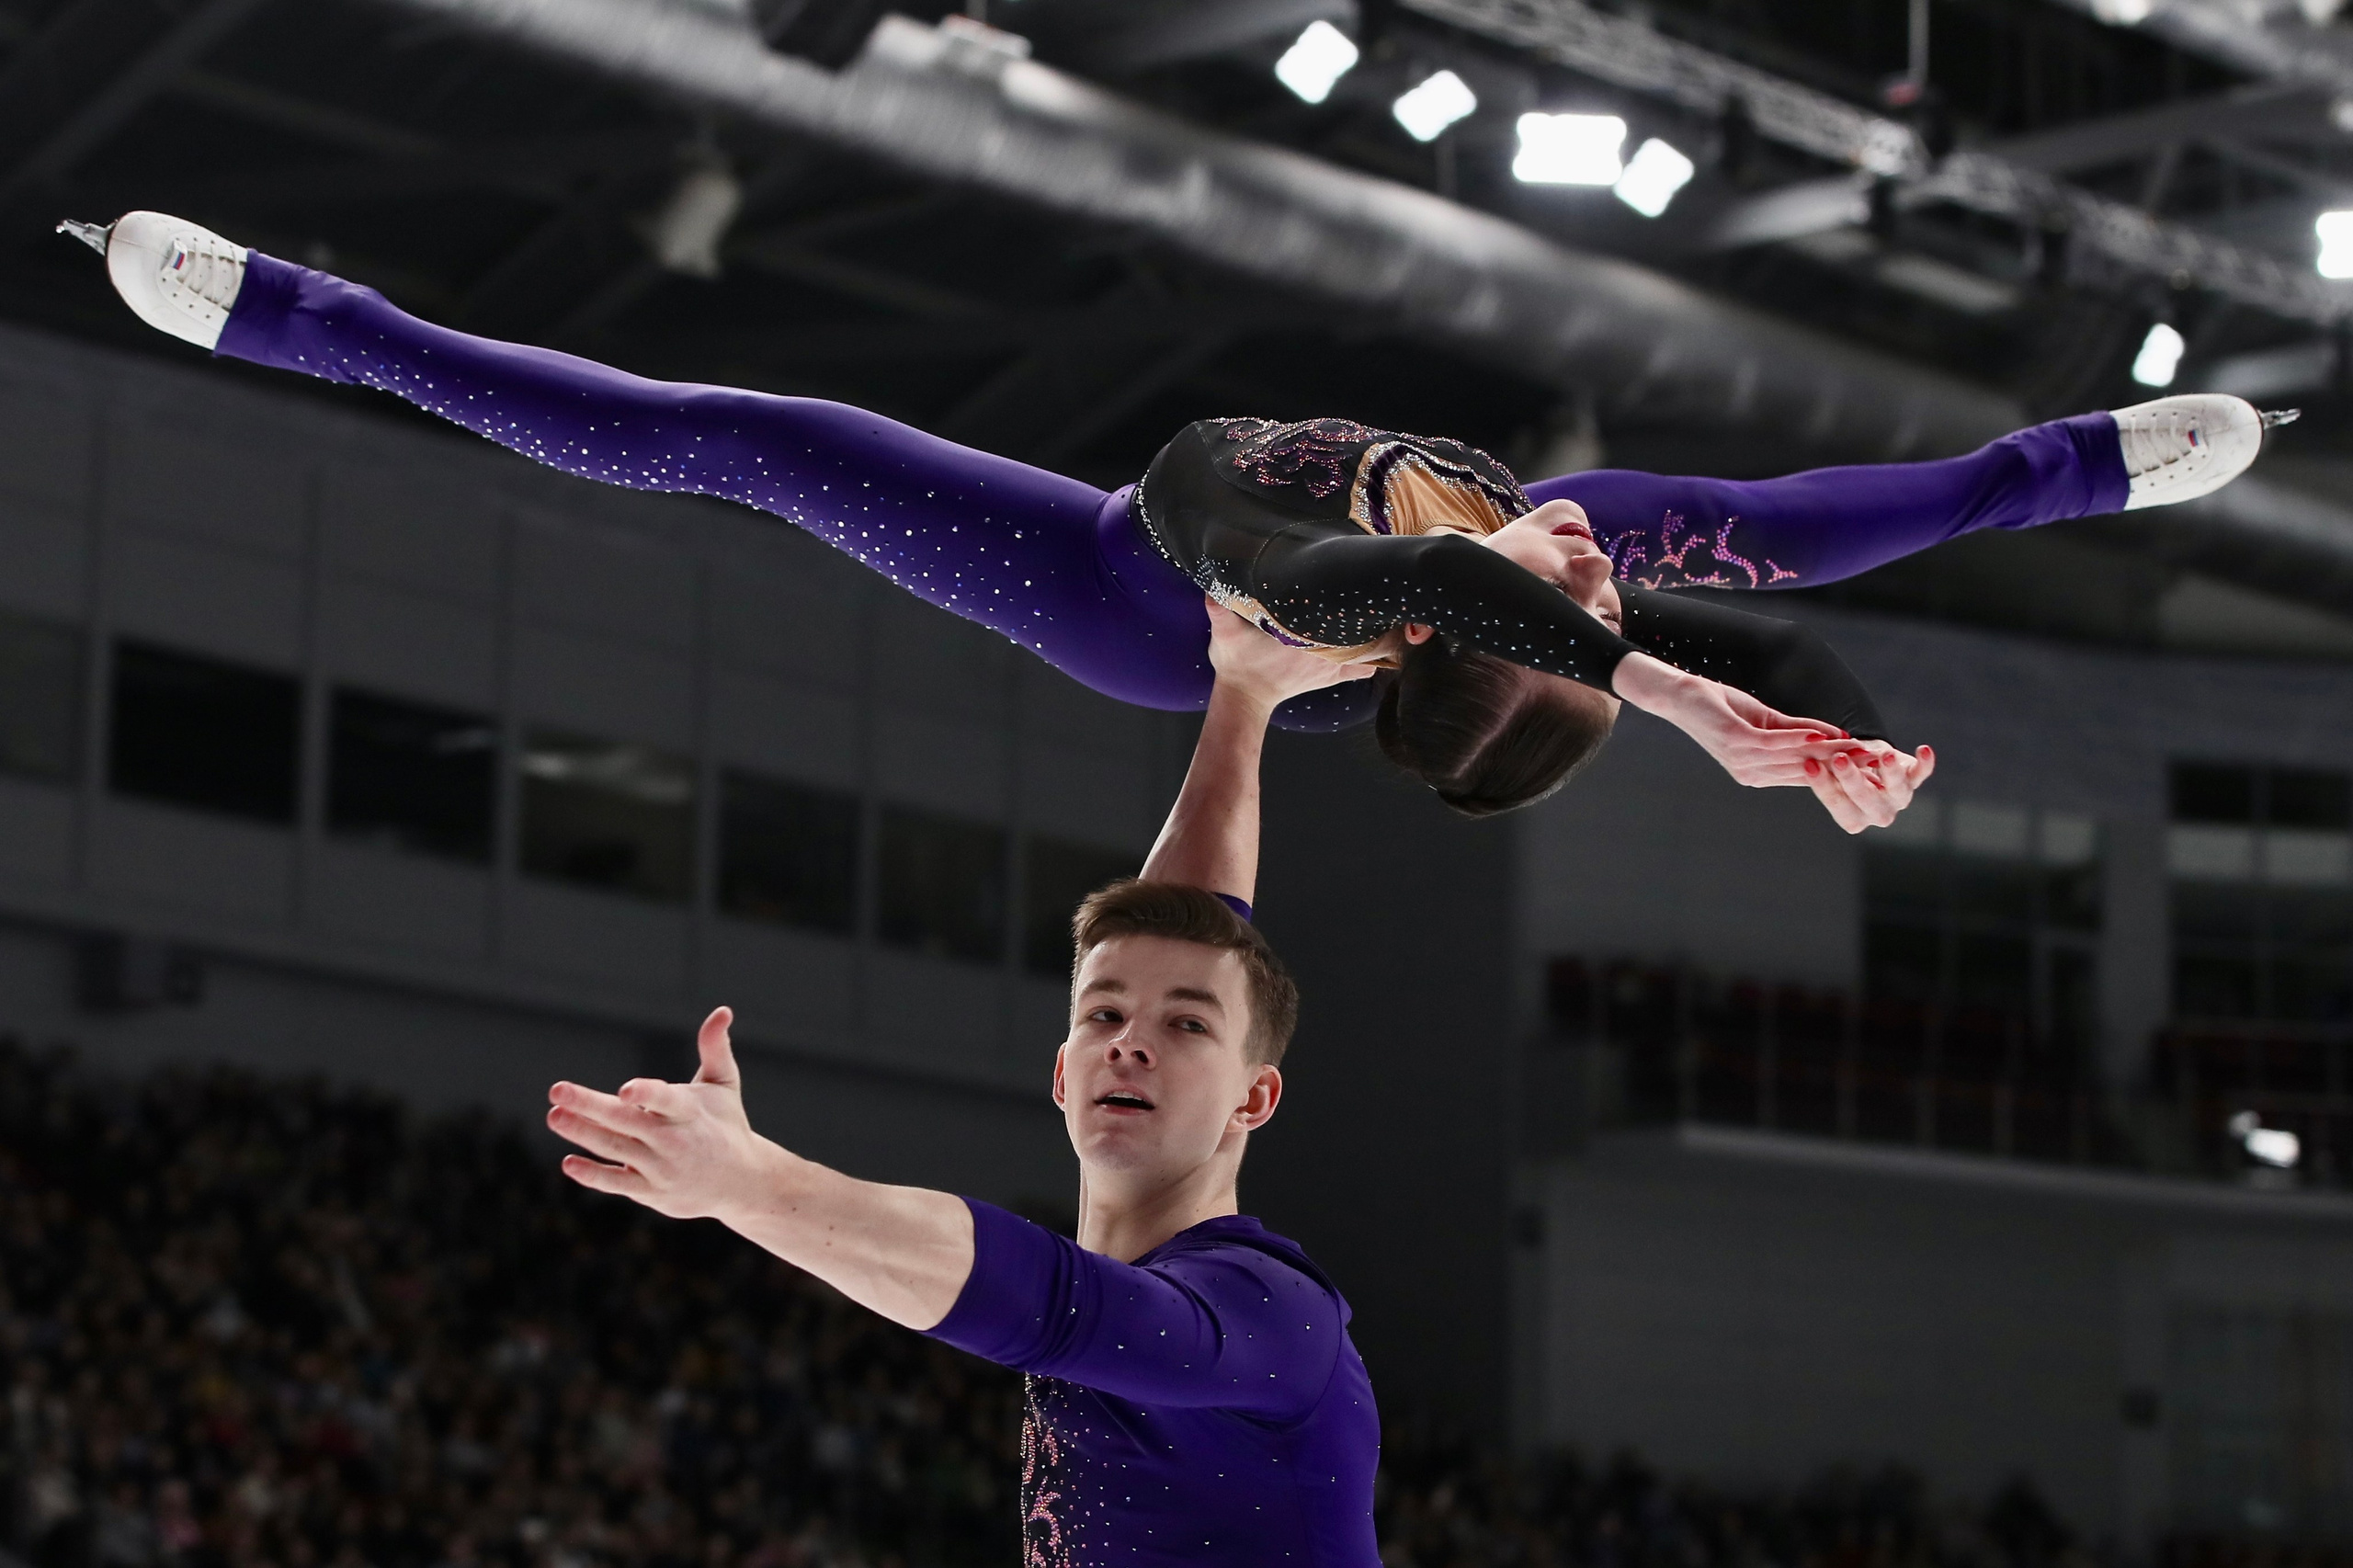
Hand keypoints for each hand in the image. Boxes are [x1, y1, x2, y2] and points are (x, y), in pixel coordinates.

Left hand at [548, 1007, 778, 1222]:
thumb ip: (715, 1048)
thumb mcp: (725, 1085)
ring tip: (554, 1116)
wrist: (743, 1183)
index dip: (647, 1094)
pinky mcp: (651, 1191)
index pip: (666, 1101)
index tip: (624, 1090)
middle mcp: (673, 1141)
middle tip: (557, 1090)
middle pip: (626, 1122)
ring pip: (616, 1149)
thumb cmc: (728, 1125)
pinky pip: (617, 1183)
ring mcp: (661, 1168)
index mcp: (690, 1112)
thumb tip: (722, 1010)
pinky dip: (593, 1174)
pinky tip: (568, 1163)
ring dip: (582, 1133)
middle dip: (589, 1105)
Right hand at [1204, 599, 1375, 710]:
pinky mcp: (1332, 676)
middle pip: (1362, 630)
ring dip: (1374, 635)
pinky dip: (1371, 657)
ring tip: (1375, 615)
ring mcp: (1331, 666)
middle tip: (1370, 594)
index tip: (1356, 584)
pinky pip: (1363, 668)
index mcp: (1303, 637)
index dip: (1352, 599)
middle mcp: (1324, 652)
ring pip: (1370, 650)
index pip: (1341, 615)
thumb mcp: (1224, 634)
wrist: (1244, 696)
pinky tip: (1372, 643)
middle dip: (1368, 613)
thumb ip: (1218, 610)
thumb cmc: (1237, 663)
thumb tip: (1210, 585)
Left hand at [1612, 654, 1858, 785]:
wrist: (1675, 694)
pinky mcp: (1734, 741)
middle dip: (1847, 767)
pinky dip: (1800, 739)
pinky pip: (1774, 743)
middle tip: (1883, 763)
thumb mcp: (1765, 718)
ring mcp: (1742, 761)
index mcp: (1761, 772)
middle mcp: (1753, 773)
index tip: (1878, 768)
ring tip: (1862, 749)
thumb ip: (1798, 729)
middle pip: (1810, 771)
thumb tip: (1839, 736)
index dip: (1844, 771)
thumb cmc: (1718, 704)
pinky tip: (1824, 735)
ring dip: (1831, 753)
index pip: (1811, 774)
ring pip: (1796, 759)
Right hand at [1803, 740, 1935, 833]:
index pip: (1837, 804)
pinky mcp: (1914, 779)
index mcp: (1853, 818)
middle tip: (1838, 759)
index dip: (1823, 786)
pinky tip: (1924, 750)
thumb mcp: (1828, 773)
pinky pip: (1922, 773)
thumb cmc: (1842, 773)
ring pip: (1897, 789)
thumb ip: (1822, 770)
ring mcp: (1899, 798)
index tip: (1809, 765)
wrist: (1866, 763)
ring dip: (1892, 773)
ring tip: (1884, 755)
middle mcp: (1878, 813)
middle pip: (1865, 798)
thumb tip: (1807, 760)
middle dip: (1852, 778)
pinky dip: (1925, 764)